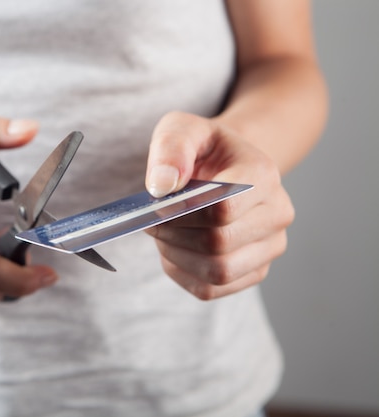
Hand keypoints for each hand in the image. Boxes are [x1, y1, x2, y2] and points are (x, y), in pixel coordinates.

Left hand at [145, 112, 294, 299]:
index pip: (221, 209)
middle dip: (173, 235)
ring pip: (217, 272)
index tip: (155, 206)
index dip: (178, 213)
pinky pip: (211, 289)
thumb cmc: (201, 149)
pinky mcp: (254, 271)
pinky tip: (176, 249)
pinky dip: (183, 273)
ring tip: (165, 234)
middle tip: (153, 221)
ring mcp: (270, 246)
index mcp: (263, 175)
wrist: (223, 167)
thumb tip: (162, 186)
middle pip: (217, 244)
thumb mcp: (180, 129)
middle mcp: (277, 213)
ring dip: (177, 256)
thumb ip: (170, 148)